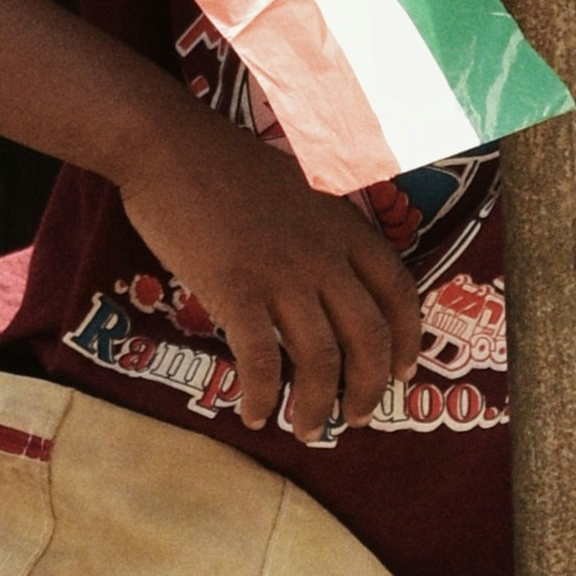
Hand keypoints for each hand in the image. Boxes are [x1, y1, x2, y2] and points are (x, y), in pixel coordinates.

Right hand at [113, 98, 421, 441]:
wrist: (168, 145)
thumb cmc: (222, 162)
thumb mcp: (297, 185)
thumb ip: (319, 227)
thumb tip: (321, 269)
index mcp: (344, 226)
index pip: (399, 291)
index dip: (407, 340)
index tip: (403, 374)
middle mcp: (324, 254)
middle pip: (368, 337)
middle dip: (368, 388)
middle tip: (356, 419)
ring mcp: (282, 273)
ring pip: (321, 358)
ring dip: (318, 405)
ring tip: (307, 430)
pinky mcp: (236, 290)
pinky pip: (260, 360)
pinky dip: (263, 397)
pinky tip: (254, 416)